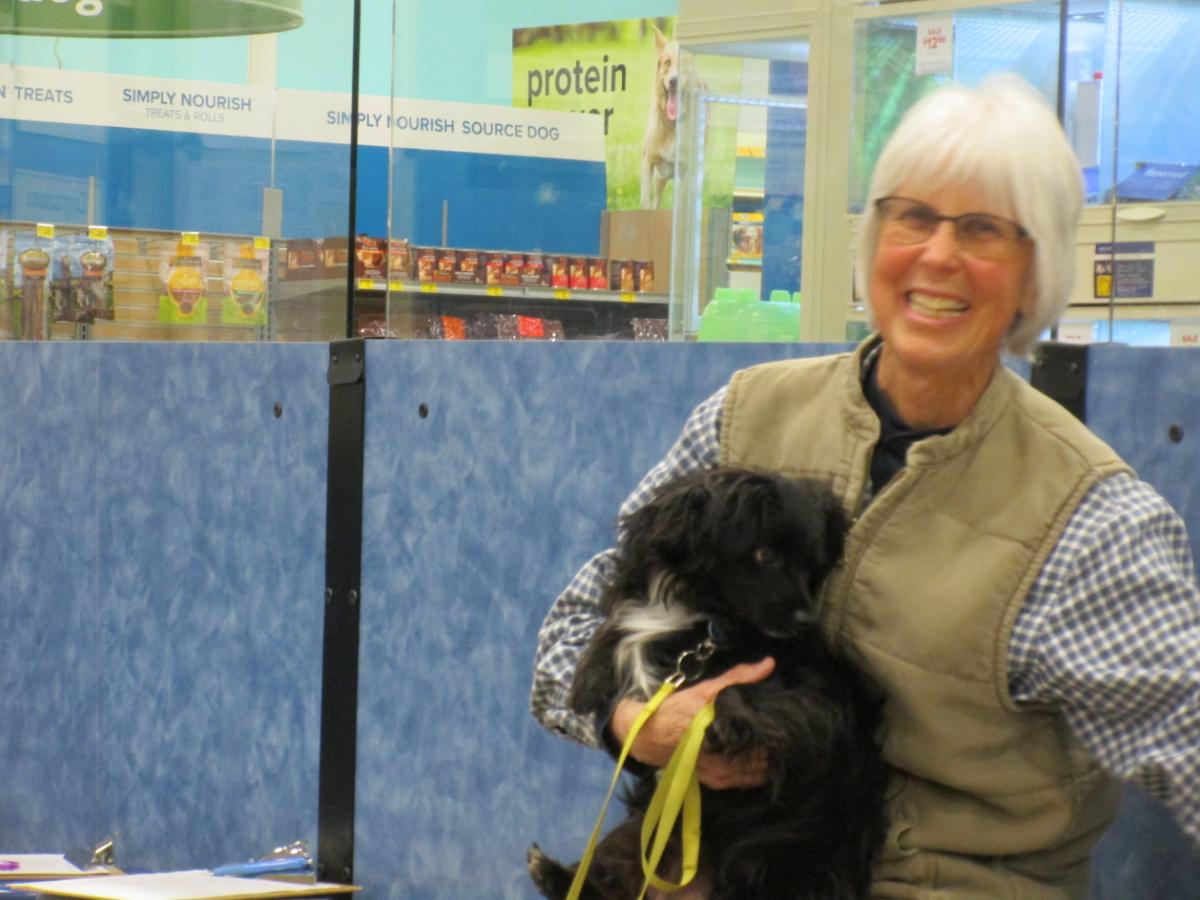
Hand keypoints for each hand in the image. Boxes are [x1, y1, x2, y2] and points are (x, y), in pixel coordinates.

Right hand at [609, 657, 774, 789]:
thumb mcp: (707, 690)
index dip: (780, 736)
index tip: (787, 725)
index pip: (766, 744)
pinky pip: (745, 780)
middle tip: (782, 735)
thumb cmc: (679, 710)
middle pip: (766, 762)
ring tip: (772, 747)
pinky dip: (755, 771)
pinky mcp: (717, 782)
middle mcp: (725, 761)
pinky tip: (756, 757)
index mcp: (724, 735)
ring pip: (758, 774)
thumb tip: (768, 664)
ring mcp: (721, 776)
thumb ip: (739, 678)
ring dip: (767, 762)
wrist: (650, 735)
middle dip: (776, 750)